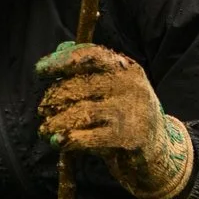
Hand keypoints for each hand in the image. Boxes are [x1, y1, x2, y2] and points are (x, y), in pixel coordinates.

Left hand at [35, 41, 194, 198]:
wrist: (158, 150)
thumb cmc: (126, 115)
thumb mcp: (114, 88)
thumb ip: (89, 68)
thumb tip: (61, 48)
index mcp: (126, 68)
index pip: (90, 56)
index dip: (61, 61)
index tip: (40, 70)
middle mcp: (130, 86)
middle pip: (79, 86)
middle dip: (54, 99)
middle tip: (43, 110)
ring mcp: (130, 111)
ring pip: (80, 113)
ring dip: (56, 122)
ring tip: (45, 129)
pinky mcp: (128, 138)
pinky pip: (88, 137)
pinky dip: (68, 139)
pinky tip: (58, 142)